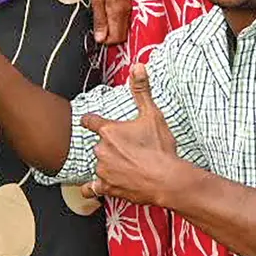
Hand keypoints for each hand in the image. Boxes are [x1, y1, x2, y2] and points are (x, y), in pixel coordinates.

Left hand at [82, 64, 183, 206]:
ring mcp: (103, 170)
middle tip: (127, 149)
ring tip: (125, 166)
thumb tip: (137, 67)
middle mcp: (101, 150)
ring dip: (107, 164)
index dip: (90, 120)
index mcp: (109, 131)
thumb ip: (142, 90)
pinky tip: (97, 187)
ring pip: (98, 164)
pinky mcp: (107, 188)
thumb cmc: (160, 149)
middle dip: (110, 146)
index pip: (90, 121)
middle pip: (99, 144)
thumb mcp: (152, 114)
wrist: (166, 179)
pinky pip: (91, 189)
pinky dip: (93, 188)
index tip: (89, 121)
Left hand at [87, 0, 129, 45]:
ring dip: (112, 27)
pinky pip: (123, 15)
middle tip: (97, 29)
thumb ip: (100, 20)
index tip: (96, 36)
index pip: (117, 38)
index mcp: (118, 12)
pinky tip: (105, 11)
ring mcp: (128, 4)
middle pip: (122, 34)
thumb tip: (101, 39)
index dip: (106, 41)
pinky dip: (114, 18)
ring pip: (123, 25)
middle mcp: (126, 10)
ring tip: (100, 20)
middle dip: (110, 36)